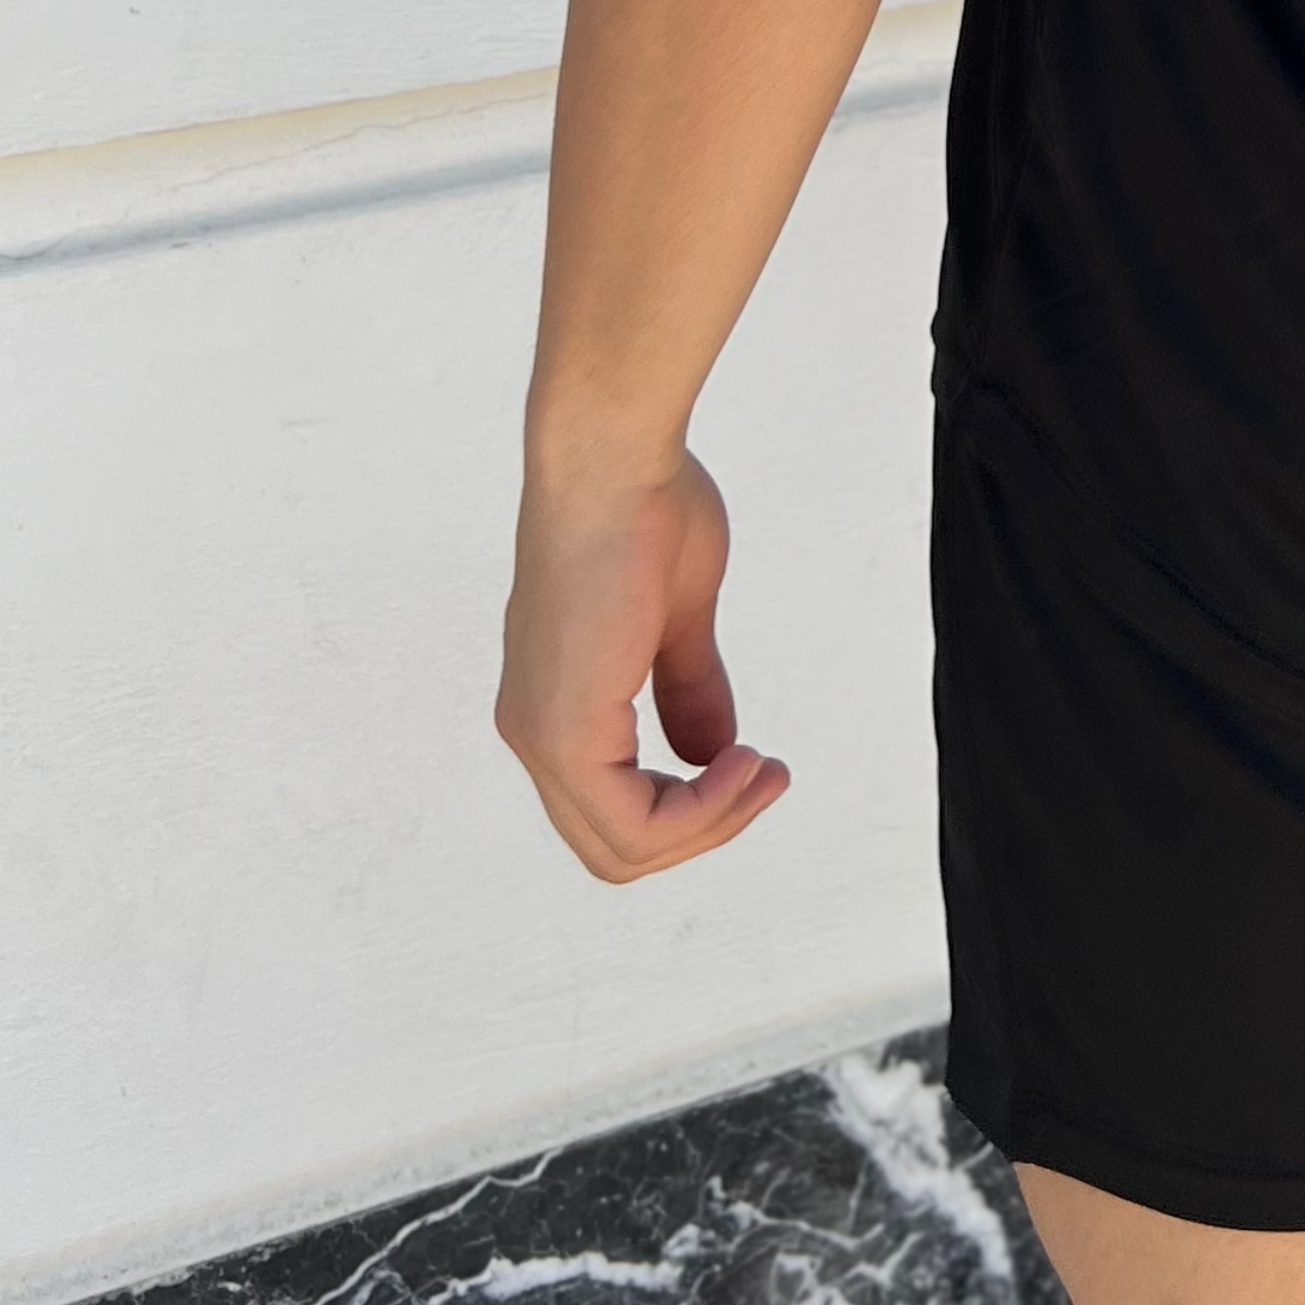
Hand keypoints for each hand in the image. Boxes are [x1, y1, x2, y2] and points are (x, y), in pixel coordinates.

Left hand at [497, 446, 788, 881]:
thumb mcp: (675, 616)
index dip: (692, 806)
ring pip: (622, 845)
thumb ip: (688, 687)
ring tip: (764, 771)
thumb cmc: (642, 509)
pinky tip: (741, 762)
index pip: (614, 807)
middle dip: (705, 825)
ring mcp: (543, 735)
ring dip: (708, 822)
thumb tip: (714, 752)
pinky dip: (697, 811)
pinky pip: (631, 823)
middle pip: (616, 844)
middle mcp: (534, 732)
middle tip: (769, 778)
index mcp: (554, 705)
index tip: (758, 761)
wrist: (610, 458)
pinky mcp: (564, 730)